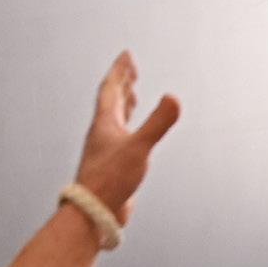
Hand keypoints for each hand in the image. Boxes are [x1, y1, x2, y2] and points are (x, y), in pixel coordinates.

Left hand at [72, 52, 181, 219]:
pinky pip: (120, 138)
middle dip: (123, 83)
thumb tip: (173, 97)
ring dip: (125, 104)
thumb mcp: (139, 148)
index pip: (111, 89)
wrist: (93, 210)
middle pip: (112, 101)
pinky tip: (133, 135)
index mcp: (105, 123)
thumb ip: (158, 123)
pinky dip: (128, 128)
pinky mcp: (112, 164)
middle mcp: (103, 132)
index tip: (126, 55)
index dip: (120, 71)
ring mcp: (106, 148)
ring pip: (115, 119)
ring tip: (132, 96)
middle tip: (131, 69)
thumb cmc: (111, 179)